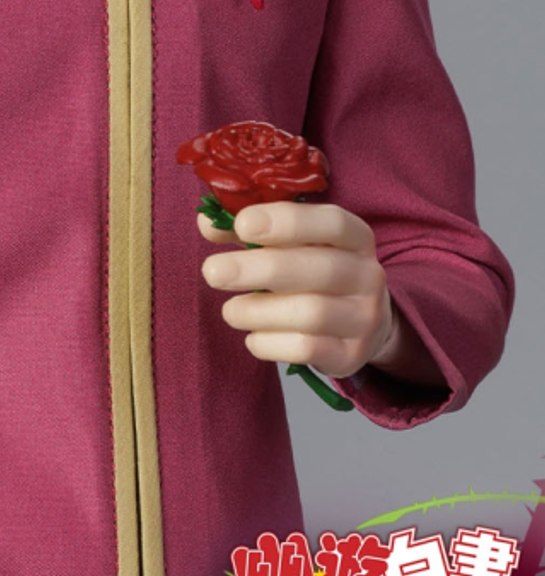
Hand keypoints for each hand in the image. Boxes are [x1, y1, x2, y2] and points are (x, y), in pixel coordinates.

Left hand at [200, 201, 398, 379]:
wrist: (360, 323)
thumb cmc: (313, 271)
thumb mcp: (291, 244)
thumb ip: (251, 230)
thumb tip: (207, 222)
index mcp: (356, 237)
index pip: (332, 222)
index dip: (287, 221)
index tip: (243, 223)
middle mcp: (368, 275)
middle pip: (318, 269)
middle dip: (259, 269)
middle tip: (213, 271)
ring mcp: (363, 318)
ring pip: (311, 313)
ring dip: (258, 311)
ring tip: (231, 311)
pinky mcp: (351, 355)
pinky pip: (307, 350)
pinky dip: (270, 343)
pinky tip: (253, 336)